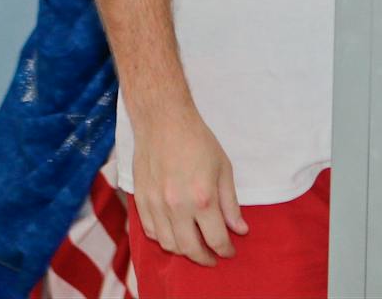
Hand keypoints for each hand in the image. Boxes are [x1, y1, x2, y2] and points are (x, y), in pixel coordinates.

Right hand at [131, 108, 246, 264]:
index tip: (230, 252)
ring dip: (184, 250)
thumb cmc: (199, 141)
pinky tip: (175, 233)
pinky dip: (164, 239)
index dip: (225, 250)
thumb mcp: (224, 169)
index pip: (215, 238)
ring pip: (168, 245)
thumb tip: (240, 229)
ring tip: (196, 246)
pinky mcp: (141, 202)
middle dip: (204, 258)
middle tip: (214, 257)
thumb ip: (230, 203)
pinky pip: (151, 233)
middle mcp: (177, 207)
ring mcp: (156, 206)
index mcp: (203, 198)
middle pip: (190, 249)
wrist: (164, 123)